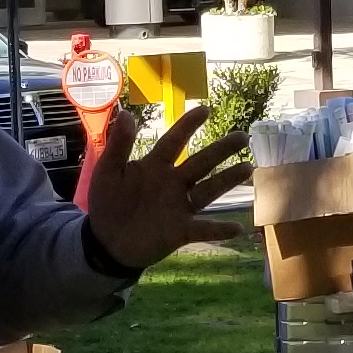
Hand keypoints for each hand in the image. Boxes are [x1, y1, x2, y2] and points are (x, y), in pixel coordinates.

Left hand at [77, 104, 252, 273]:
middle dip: (222, 150)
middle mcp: (173, 182)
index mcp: (155, 165)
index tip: (205, 109)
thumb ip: (118, 145)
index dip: (188, 125)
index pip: (174, 141)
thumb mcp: (108, 172)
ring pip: (208, 190)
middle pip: (201, 162)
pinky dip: (219, 229)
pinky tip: (238, 228)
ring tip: (247, 168)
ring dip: (227, 180)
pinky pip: (203, 229)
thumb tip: (127, 113)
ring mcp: (179, 206)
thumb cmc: (107, 203)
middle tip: (243, 137)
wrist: (106, 242)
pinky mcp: (180, 231)